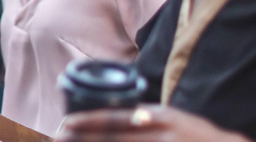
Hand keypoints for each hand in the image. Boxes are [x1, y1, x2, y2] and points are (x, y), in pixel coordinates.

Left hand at [56, 105, 252, 141]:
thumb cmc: (196, 137)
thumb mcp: (172, 119)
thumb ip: (147, 118)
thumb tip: (118, 116)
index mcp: (158, 116)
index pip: (115, 117)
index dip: (88, 121)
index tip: (65, 123)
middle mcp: (159, 132)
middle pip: (112, 138)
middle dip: (83, 139)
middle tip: (58, 137)